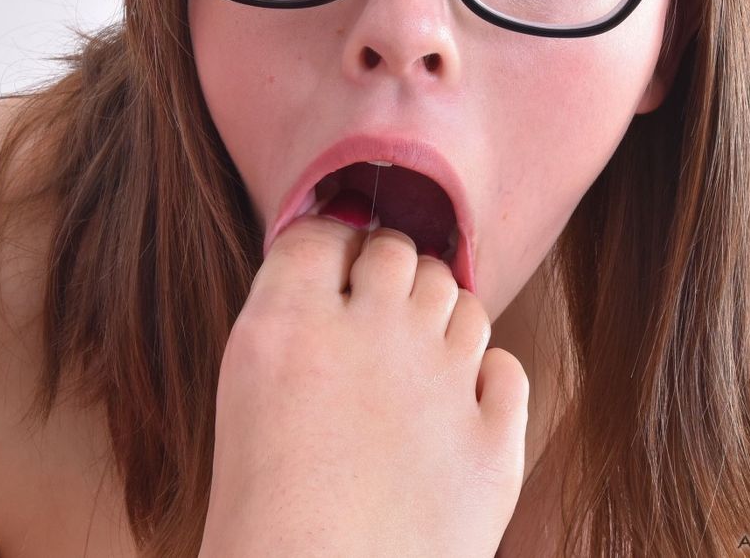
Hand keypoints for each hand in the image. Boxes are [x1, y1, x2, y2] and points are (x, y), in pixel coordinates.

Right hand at [200, 211, 528, 557]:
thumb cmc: (264, 518)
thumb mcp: (243, 395)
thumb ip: (287, 320)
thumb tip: (334, 268)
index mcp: (289, 322)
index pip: (322, 232)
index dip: (329, 248)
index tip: (331, 269)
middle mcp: (370, 334)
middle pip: (397, 251)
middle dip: (387, 272)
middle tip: (373, 313)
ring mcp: (441, 384)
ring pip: (459, 298)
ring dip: (438, 316)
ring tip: (412, 364)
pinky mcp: (495, 441)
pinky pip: (506, 367)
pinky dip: (485, 377)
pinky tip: (454, 407)